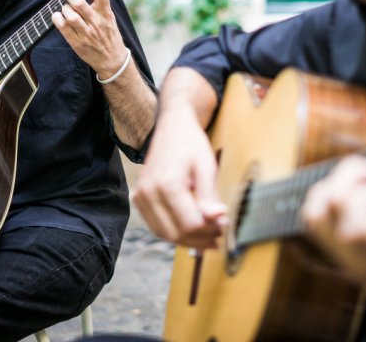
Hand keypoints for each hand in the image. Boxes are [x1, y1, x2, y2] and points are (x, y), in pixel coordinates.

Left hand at [51, 0, 128, 77]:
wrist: (113, 61)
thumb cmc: (109, 36)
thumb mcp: (110, 19)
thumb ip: (100, 5)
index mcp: (106, 14)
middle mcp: (96, 22)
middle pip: (80, 3)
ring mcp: (87, 33)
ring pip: (70, 15)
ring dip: (64, 8)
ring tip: (65, 8)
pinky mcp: (77, 43)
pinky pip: (63, 28)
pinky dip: (57, 19)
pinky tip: (58, 16)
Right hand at [132, 110, 227, 249]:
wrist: (172, 126)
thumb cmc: (191, 143)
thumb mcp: (206, 167)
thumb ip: (210, 196)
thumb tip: (219, 221)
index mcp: (167, 184)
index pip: (190, 224)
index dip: (210, 230)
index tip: (225, 226)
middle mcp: (149, 193)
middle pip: (176, 233)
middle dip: (200, 239)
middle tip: (220, 235)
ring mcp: (140, 197)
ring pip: (164, 234)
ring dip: (188, 239)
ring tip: (209, 235)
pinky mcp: (139, 198)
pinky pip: (157, 225)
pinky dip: (174, 232)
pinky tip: (192, 229)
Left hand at [301, 156, 365, 341]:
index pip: (341, 202)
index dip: (360, 182)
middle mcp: (354, 256)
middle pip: (316, 209)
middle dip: (339, 181)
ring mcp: (350, 262)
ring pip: (316, 221)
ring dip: (334, 193)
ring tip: (365, 186)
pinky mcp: (353, 265)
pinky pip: (328, 232)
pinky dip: (339, 210)